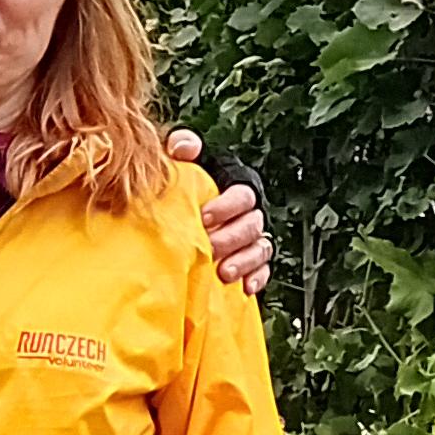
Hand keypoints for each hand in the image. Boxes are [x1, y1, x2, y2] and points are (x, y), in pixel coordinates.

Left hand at [166, 130, 271, 295]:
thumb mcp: (177, 160)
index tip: (203, 217)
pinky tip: (244, 288)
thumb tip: (186, 147)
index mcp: (235, 187)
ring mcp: (251, 239)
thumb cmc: (179, 185)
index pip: (243, 194)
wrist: (172, 218)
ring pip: (260, 248)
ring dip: (245, 261)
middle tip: (210, 246)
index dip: (227, 206)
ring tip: (225, 272)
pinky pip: (263, 270)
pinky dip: (256, 278)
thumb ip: (181, 145)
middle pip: (253, 224)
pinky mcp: (251, 262)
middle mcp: (248, 213)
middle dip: (233, 237)